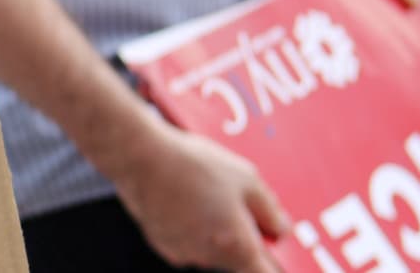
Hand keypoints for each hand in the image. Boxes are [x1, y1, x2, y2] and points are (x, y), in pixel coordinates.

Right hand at [110, 120, 288, 272]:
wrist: (139, 156)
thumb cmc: (193, 165)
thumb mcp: (248, 179)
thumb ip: (271, 211)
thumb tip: (280, 230)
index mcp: (237, 247)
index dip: (276, 262)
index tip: (274, 244)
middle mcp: (209, 258)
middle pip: (239, 258)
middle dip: (243, 235)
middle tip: (237, 202)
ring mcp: (182, 252)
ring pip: (211, 248)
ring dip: (215, 228)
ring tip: (205, 191)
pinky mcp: (160, 242)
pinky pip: (187, 240)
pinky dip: (191, 224)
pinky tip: (184, 194)